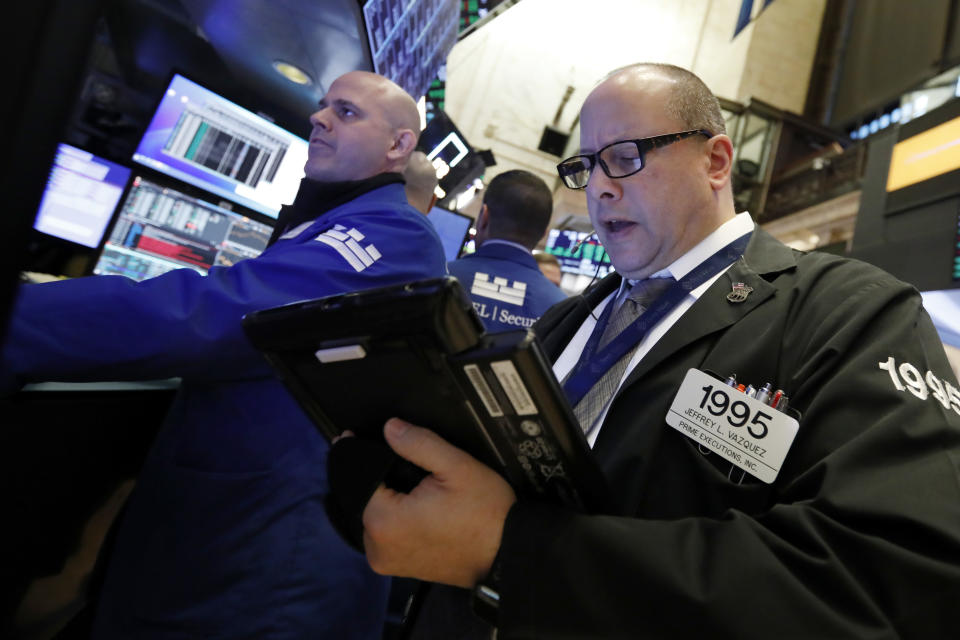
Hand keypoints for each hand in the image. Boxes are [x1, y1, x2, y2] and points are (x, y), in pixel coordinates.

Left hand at [362, 418, 516, 587]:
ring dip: (387, 497)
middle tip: (408, 464)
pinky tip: (419, 505)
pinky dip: (396, 515)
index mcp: (384, 522)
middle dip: (380, 477)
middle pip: (365, 498)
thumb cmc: (487, 513)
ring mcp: (387, 561)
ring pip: (374, 515)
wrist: (508, 554)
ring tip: (418, 486)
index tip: (356, 435)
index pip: (358, 479)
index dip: (362, 454)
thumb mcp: (456, 467)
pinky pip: (386, 532)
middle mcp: (377, 547)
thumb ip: (419, 443)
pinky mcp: (399, 567)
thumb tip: (389, 428)